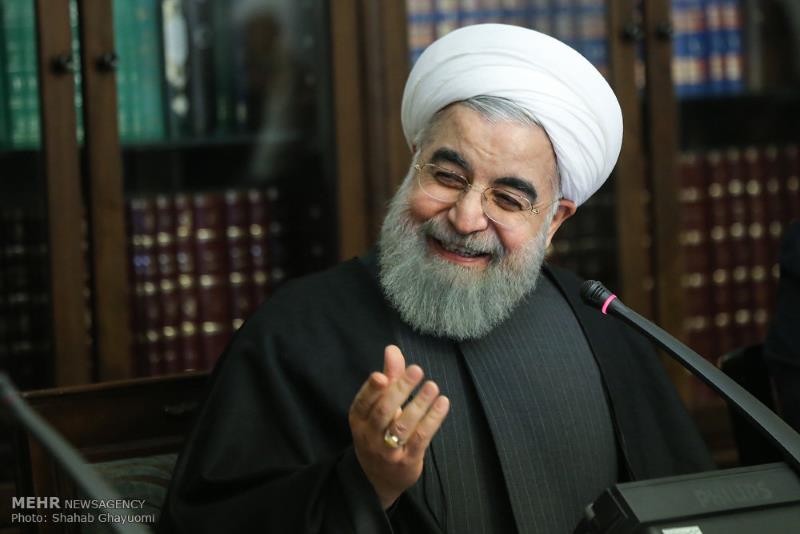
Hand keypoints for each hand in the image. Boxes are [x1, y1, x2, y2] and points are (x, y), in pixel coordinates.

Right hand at [348, 345, 449, 508]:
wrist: (378, 478)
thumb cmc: (379, 432)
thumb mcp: (379, 406)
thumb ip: (388, 377)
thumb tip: (392, 349)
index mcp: (359, 419)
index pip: (363, 402)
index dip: (372, 389)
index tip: (383, 375)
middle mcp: (370, 436)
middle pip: (384, 412)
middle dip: (400, 390)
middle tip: (416, 370)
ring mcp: (388, 451)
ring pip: (403, 426)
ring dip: (419, 405)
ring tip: (432, 386)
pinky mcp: (407, 461)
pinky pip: (421, 438)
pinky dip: (432, 420)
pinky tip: (443, 403)